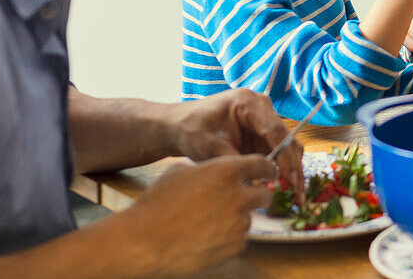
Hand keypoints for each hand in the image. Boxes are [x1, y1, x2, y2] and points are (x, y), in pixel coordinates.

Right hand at [122, 155, 275, 274]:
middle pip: (265, 195)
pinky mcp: (234, 247)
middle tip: (241, 201)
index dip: (266, 169)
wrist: (144, 241)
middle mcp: (238, 196)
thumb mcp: (180, 172)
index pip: (262, 165)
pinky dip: (228, 239)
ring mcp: (238, 224)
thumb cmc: (156, 204)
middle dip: (257, 196)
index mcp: (226, 172)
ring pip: (249, 219)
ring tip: (208, 223)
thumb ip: (206, 169)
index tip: (268, 173)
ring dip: (236, 219)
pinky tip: (206, 237)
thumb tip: (213, 171)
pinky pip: (239, 240)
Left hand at [167, 89, 302, 194]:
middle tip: (298, 195)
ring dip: (291, 171)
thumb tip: (259, 183)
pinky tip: (282, 188)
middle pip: (287, 139)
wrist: (180, 125)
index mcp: (250, 104)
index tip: (291, 180)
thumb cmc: (192, 130)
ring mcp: (264, 121)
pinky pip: (277, 153)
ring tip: (295, 196)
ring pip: (287, 147)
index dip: (286, 157)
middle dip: (294, 168)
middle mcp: (263, 109)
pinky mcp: (262, 134)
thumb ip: (236, 162)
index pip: (276, 131)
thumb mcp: (211, 147)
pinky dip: (281, 170)